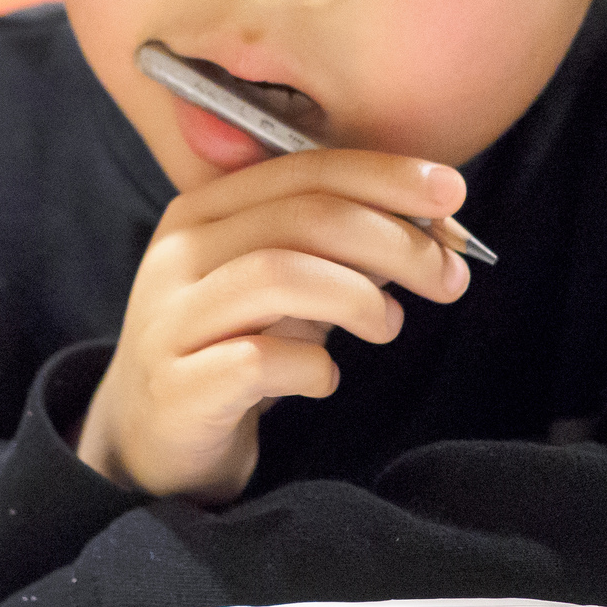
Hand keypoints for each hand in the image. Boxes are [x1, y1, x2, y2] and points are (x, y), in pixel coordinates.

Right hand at [76, 150, 471, 503]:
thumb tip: (435, 223)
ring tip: (389, 325)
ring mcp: (170, 319)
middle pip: (303, 216)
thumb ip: (342, 246)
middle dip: (393, 240)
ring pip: (279, 275)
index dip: (385, 174)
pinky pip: (259, 361)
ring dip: (358, 297)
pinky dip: (314, 367)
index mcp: (206, 209)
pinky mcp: (176, 386)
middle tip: (448, 276)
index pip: (306, 168)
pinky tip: (325, 378)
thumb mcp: (286, 283)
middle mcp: (180, 252)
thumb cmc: (234, 345)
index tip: (451, 193)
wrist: (155, 439)